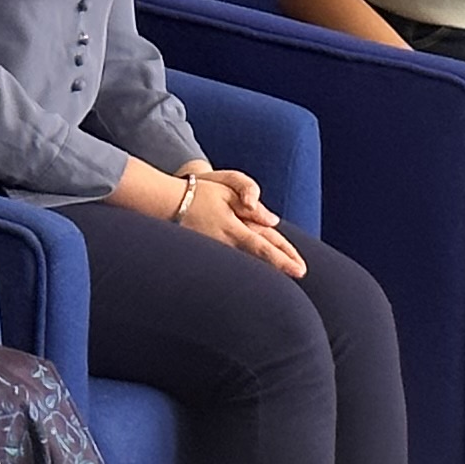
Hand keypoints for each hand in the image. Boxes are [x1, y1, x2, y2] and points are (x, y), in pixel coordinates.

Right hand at [176, 164, 306, 277]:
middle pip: (260, 258)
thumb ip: (251, 202)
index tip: (300, 269)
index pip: (264, 247)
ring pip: (248, 261)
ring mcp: (216, 252)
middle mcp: (226, 244)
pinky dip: (248, 264)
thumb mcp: (226, 190)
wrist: (164, 203)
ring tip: (285, 272)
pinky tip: (256, 270)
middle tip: (300, 273)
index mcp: (233, 229)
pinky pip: (234, 259)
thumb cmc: (197, 193)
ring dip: (267, 268)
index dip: (283, 259)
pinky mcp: (207, 253)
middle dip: (281, 266)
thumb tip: (273, 220)